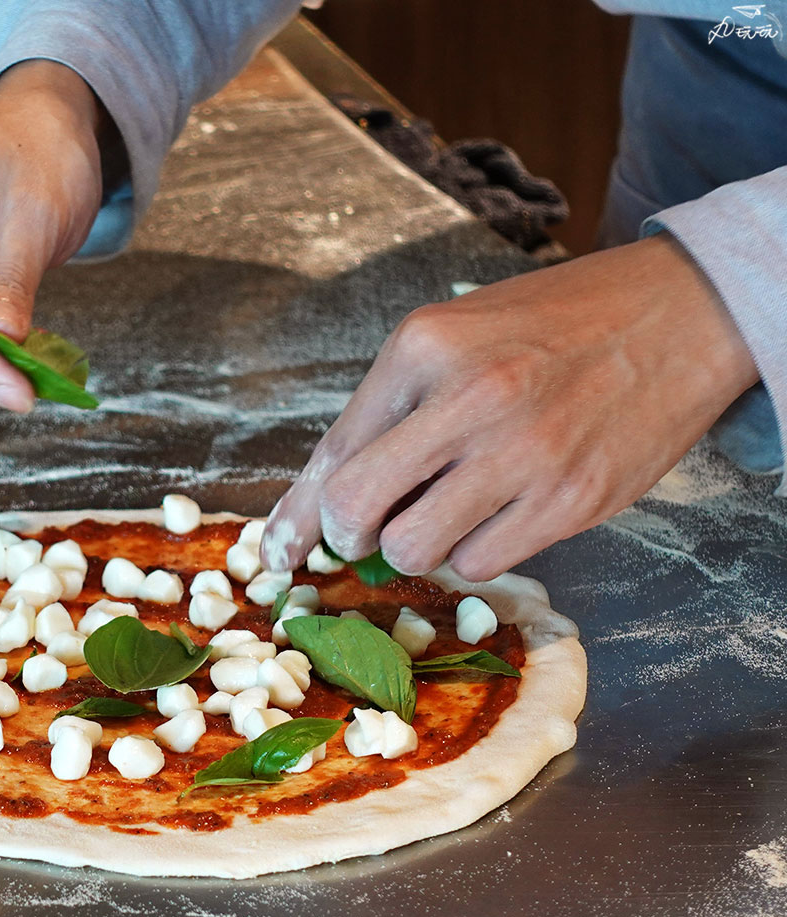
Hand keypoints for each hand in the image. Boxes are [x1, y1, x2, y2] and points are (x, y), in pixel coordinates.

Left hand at [261, 234, 757, 580]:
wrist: (681, 312)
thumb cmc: (554, 324)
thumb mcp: (457, 334)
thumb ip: (394, 406)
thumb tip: (325, 497)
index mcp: (425, 345)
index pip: (333, 451)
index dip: (296, 514)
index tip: (278, 550)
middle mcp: (468, 397)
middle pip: (354, 508)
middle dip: (346, 536)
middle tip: (365, 534)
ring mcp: (522, 452)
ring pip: (414, 549)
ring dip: (416, 546)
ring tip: (447, 513)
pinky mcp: (571, 500)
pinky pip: (482, 563)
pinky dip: (476, 553)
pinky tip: (497, 515)